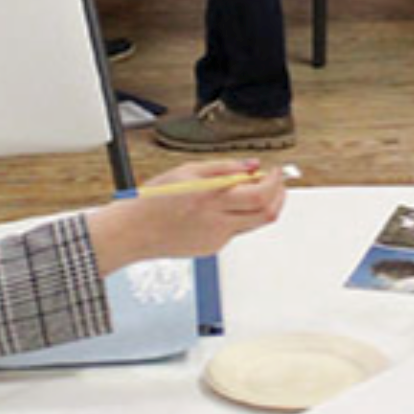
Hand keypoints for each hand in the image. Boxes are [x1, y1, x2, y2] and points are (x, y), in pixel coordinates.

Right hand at [86, 159, 285, 272]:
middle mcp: (217, 220)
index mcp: (211, 197)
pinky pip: (235, 231)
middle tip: (276, 182)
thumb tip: (251, 166)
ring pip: (254, 223)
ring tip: (251, 191)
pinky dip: (239, 217)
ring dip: (262, 206)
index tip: (276, 171)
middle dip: (278, 195)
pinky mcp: (213, 248)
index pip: (260, 193)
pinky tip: (222, 208)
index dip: (276, 181)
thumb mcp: (188, 171)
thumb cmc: (154, 200)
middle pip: (267, 213)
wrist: (134, 231)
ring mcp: (217, 237)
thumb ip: (224, 167)